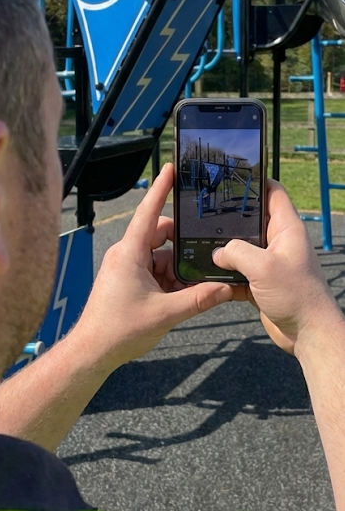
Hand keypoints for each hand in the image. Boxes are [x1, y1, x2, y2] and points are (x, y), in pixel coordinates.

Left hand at [74, 163, 232, 369]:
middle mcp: (127, 255)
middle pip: (161, 236)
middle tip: (208, 247)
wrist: (93, 351)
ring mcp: (128, 268)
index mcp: (130, 253)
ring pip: (162, 257)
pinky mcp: (130, 281)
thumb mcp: (165, 314)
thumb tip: (226, 289)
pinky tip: (188, 293)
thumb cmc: (119, 330)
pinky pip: (156, 272)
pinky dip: (172, 280)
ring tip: (201, 281)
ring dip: (180, 268)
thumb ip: (198, 300)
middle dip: (184, 244)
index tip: (171, 168)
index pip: (148, 212)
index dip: (161, 189)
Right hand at [212, 179, 339, 355]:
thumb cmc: (296, 296)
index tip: (233, 177)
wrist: (307, 333)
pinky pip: (239, 273)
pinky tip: (209, 276)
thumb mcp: (262, 267)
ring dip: (225, 251)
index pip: (273, 193)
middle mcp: (279, 243)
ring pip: (242, 249)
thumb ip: (236, 252)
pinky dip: (226, 275)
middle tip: (206, 212)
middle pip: (252, 221)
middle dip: (231, 218)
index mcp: (287, 229)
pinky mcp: (262, 283)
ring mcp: (271, 263)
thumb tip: (217, 253)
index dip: (256, 181)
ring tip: (202, 244)